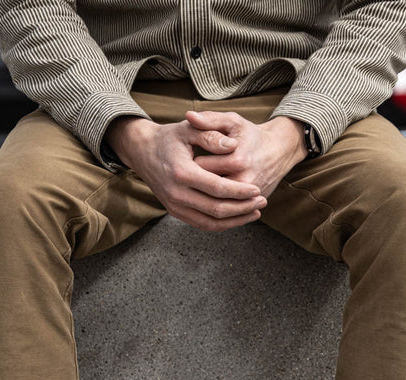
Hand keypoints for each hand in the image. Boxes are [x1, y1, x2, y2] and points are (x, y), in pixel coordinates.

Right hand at [105, 116, 267, 231]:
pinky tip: (238, 217)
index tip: (257, 190)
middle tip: (262, 202)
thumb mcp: (189, 129)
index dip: (240, 191)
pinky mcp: (176, 213)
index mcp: (181, 172)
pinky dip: (223, 224)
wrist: (144, 152)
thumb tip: (233, 146)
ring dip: (236, 220)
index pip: (217, 188)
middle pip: (216, 210)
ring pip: (211, 223)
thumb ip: (211, 136)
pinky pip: (203, 225)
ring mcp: (174, 206)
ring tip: (255, 212)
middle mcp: (176, 194)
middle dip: (243, 208)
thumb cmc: (170, 138)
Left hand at [186, 111, 307, 200]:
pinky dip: (214, 205)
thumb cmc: (250, 135)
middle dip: (195, 181)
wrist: (278, 151)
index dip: (190, 163)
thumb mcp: (232, 121)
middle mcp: (243, 182)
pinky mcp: (250, 206)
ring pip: (214, 203)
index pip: (200, 168)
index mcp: (237, 160)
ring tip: (198, 183)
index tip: (188, 157)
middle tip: (191, 173)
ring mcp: (248, 198)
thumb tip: (189, 116)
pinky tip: (208, 194)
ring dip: (203, 195)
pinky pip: (225, 211)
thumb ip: (210, 119)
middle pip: (206, 188)